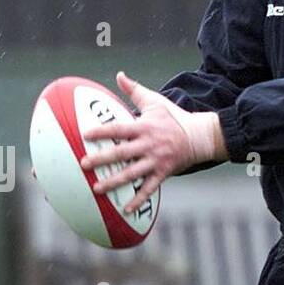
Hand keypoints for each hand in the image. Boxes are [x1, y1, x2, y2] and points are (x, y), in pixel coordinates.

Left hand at [80, 71, 227, 214]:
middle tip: (84, 164)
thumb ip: (135, 90)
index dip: (102, 131)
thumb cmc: (174, 117)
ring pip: (132, 174)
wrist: (200, 136)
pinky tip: (126, 209)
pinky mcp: (164, 173)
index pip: (119, 128)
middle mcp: (148, 145)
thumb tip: (119, 74)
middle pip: (122, 153)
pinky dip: (138, 200)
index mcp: (144, 127)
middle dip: (102, 159)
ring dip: (114, 182)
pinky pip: (149, 189)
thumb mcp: (155, 101)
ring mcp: (156, 161)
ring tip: (97, 189)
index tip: (85, 134)